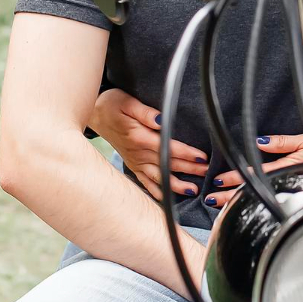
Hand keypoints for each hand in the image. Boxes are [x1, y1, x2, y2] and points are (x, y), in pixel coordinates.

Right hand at [88, 88, 209, 200]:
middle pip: (168, 163)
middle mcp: (138, 153)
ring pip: (159, 177)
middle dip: (189, 169)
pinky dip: (156, 191)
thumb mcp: (128, 103)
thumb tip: (162, 119)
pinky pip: (145, 182)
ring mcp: (135, 161)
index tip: (202, 157)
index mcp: (139, 137)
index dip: (186, 153)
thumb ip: (146, 113)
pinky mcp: (132, 166)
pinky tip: (167, 199)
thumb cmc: (112, 105)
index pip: (168, 147)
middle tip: (207, 173)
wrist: (95, 115)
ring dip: (176, 184)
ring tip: (193, 190)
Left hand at [206, 134, 302, 211]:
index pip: (253, 174)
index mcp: (285, 167)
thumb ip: (283, 142)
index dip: (235, 178)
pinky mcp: (292, 195)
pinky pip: (268, 201)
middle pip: (251, 190)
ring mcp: (287, 190)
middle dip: (229, 196)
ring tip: (219, 204)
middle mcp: (283, 181)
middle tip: (211, 199)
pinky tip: (241, 207)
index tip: (218, 180)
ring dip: (236, 201)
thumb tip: (260, 141)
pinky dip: (251, 204)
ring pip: (257, 198)